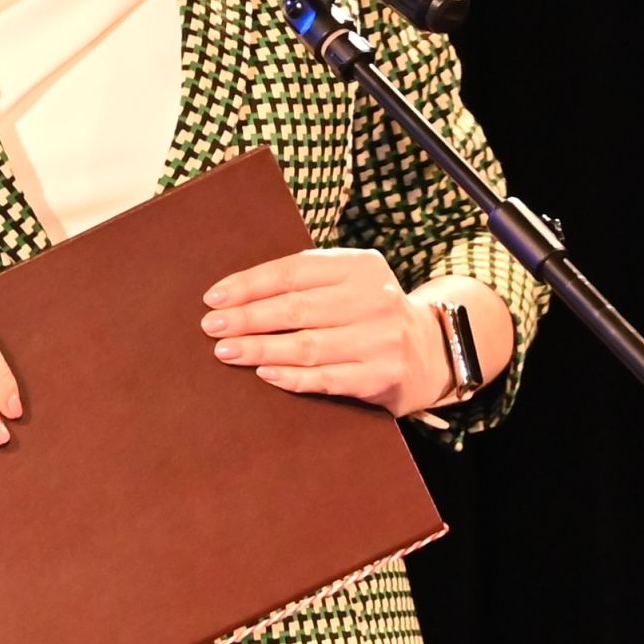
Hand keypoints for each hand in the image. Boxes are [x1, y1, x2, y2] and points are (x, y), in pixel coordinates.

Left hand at [199, 248, 451, 416]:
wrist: (431, 349)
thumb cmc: (369, 311)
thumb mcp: (350, 281)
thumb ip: (307, 280)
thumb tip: (236, 293)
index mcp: (361, 266)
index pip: (292, 272)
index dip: (248, 285)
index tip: (214, 297)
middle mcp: (374, 299)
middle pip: (295, 309)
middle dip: (246, 318)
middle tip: (211, 327)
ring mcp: (381, 339)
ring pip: (306, 345)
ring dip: (259, 350)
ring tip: (226, 351)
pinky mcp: (383, 376)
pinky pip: (326, 378)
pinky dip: (291, 377)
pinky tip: (264, 374)